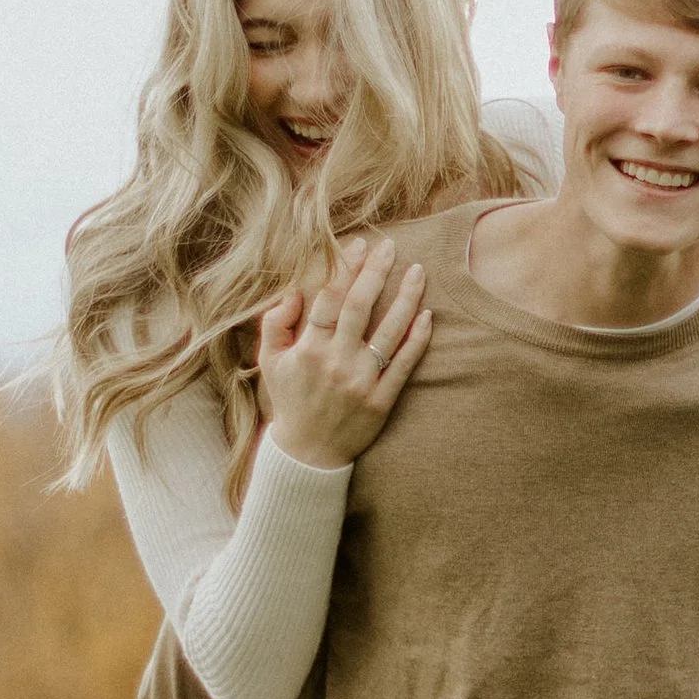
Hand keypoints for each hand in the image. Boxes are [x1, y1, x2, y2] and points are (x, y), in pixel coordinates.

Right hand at [255, 236, 431, 467]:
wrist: (308, 453)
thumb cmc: (290, 400)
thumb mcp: (270, 361)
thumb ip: (275, 323)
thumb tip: (294, 291)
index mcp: (309, 348)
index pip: (330, 298)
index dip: (346, 268)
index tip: (360, 244)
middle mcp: (336, 361)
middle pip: (361, 306)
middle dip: (377, 271)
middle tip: (390, 247)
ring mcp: (361, 381)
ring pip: (389, 331)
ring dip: (406, 298)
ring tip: (418, 272)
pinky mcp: (382, 400)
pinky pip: (404, 364)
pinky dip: (417, 339)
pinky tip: (427, 315)